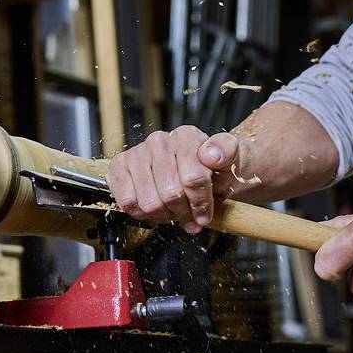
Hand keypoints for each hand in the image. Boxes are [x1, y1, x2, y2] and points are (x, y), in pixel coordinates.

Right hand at [107, 124, 239, 233]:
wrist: (197, 169)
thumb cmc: (214, 167)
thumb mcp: (233, 158)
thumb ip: (227, 152)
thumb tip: (210, 155)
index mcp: (186, 136)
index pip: (193, 179)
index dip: (201, 204)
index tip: (205, 215)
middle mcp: (159, 141)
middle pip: (171, 194)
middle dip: (183, 212)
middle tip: (188, 214)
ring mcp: (138, 153)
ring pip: (149, 202)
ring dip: (164, 215)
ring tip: (172, 211)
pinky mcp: (120, 167)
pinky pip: (127, 201)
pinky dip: (142, 214)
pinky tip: (154, 209)